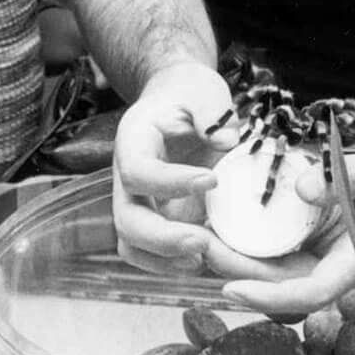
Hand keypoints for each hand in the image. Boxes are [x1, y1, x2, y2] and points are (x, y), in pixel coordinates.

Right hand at [111, 62, 265, 277]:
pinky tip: (206, 259)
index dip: (171, 182)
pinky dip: (172, 264)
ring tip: (205, 257)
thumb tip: (228, 141)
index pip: (139, 170)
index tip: (212, 180)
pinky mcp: (154, 219)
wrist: (176, 102)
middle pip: (126, 220)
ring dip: (165, 260)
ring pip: (132, 245)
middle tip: (203, 241)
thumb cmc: (189, 96)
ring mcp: (137, 203)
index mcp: (133, 141)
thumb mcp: (203, 90)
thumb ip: (212, 111)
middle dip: (162, 238)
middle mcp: (126, 178)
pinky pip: (150, 253)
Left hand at [219, 114, 354, 317]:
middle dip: (239, 274)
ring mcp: (333, 252)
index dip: (267, 297)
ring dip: (243, 260)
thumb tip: (301, 189)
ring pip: (281, 269)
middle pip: (284, 284)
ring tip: (202, 238)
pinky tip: (230, 224)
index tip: (228, 289)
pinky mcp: (326, 236)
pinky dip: (258, 242)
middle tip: (197, 249)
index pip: (308, 293)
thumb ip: (345, 177)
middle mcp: (342, 264)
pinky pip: (286, 248)